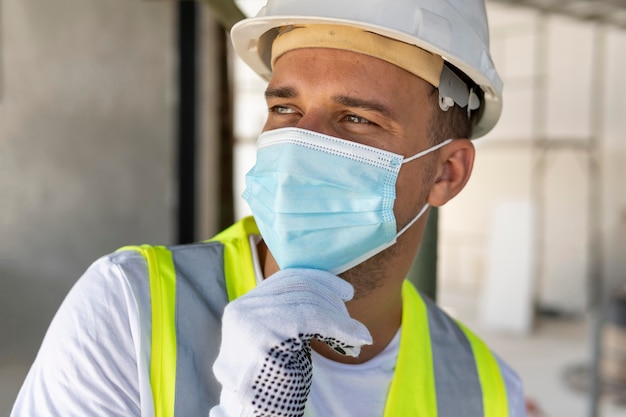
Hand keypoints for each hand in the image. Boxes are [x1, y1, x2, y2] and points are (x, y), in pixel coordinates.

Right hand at [209, 268, 371, 416]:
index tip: (346, 292)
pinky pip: (311, 320)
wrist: (258, 415)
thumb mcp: (280, 339)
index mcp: (241, 307)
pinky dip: (340, 327)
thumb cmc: (274, 380)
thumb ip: (291, 313)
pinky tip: (356, 340)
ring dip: (340, 318)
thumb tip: (330, 289)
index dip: (320, 281)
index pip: (286, 279)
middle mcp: (240, 311)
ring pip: (307, 303)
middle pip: (298, 289)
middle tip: (353, 323)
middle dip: (333, 302)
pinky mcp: (262, 339)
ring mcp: (248, 324)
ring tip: (358, 336)